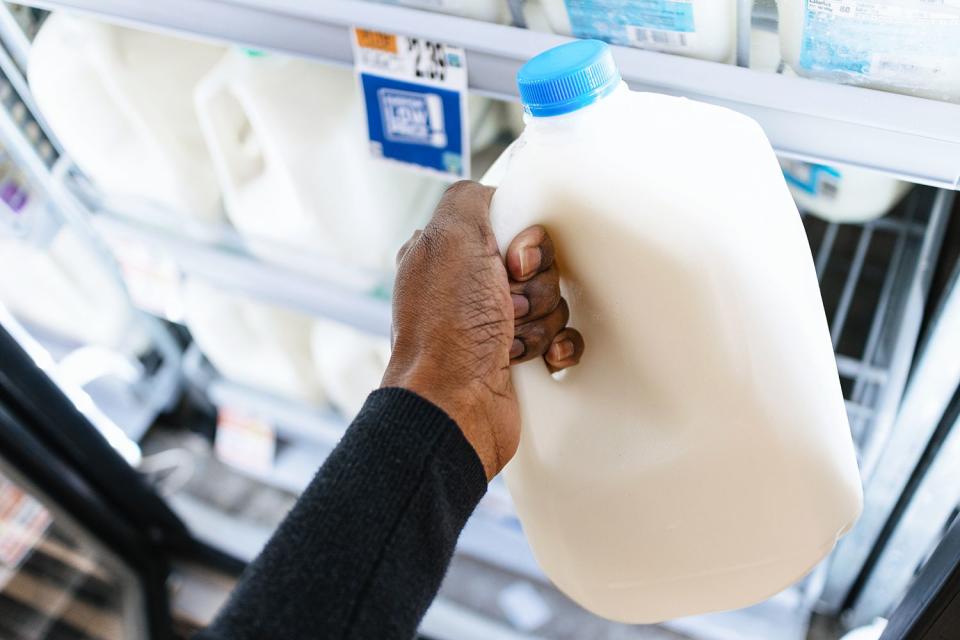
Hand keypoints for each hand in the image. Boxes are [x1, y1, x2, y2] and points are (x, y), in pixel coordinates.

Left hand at [382, 181, 584, 479]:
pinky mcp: (515, 358)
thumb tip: (495, 196)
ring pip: (552, 300)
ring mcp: (491, 325)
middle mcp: (468, 288)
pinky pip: (561, 337)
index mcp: (449, 254)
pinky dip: (557, 345)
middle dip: (534, 287)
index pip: (512, 226)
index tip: (514, 261)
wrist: (454, 405)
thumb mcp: (451, 239)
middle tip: (507, 304)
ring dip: (541, 319)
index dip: (525, 244)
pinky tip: (539, 356)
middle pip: (539, 265)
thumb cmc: (447, 331)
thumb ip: (470, 199)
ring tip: (509, 338)